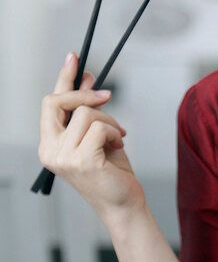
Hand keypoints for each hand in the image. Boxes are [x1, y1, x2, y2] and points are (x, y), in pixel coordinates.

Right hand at [39, 51, 144, 219]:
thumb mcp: (98, 135)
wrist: (125, 204)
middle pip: (55, 102)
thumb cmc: (112, 171)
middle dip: (83, 93)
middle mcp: (49, 151)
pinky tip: (119, 145)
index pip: (50, 104)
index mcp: (49, 145)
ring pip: (85, 114)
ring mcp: (63, 157)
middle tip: (107, 95)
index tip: (74, 57)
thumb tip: (87, 79)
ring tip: (117, 137)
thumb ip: (88, 110)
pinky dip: (114, 132)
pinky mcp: (81, 161)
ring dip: (109, 121)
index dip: (62, 79)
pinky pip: (99, 128)